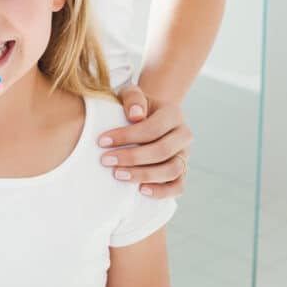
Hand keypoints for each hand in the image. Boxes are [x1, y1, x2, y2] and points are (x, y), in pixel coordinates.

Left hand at [98, 83, 192, 198]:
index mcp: (174, 113)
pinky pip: (178, 187)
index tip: (101, 141)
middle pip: (162, 150)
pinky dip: (161, 191)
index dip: (127, 136)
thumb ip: (133, 98)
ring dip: (143, 174)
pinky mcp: (182, 172)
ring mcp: (185, 155)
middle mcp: (184, 134)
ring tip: (118, 174)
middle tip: (106, 160)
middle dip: (132, 157)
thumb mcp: (131, 94)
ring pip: (171, 170)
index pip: (153, 128)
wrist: (147, 117)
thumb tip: (135, 116)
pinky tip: (140, 190)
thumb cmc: (135, 106)